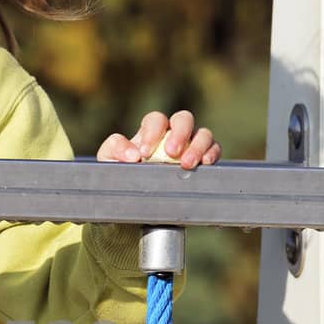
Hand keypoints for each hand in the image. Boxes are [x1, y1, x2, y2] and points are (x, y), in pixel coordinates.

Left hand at [96, 110, 220, 169]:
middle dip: (180, 133)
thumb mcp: (109, 162)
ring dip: (198, 146)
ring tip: (187, 164)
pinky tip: (205, 166)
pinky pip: (214, 151)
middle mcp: (173, 134)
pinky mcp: (203, 161)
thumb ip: (114, 150)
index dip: (152, 132)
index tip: (144, 153)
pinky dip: (212, 155)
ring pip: (203, 134)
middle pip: (184, 119)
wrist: (134, 205)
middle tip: (171, 153)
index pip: (156, 120)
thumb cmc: (121, 177)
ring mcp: (191, 146)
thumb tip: (132, 155)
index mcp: (151, 131)